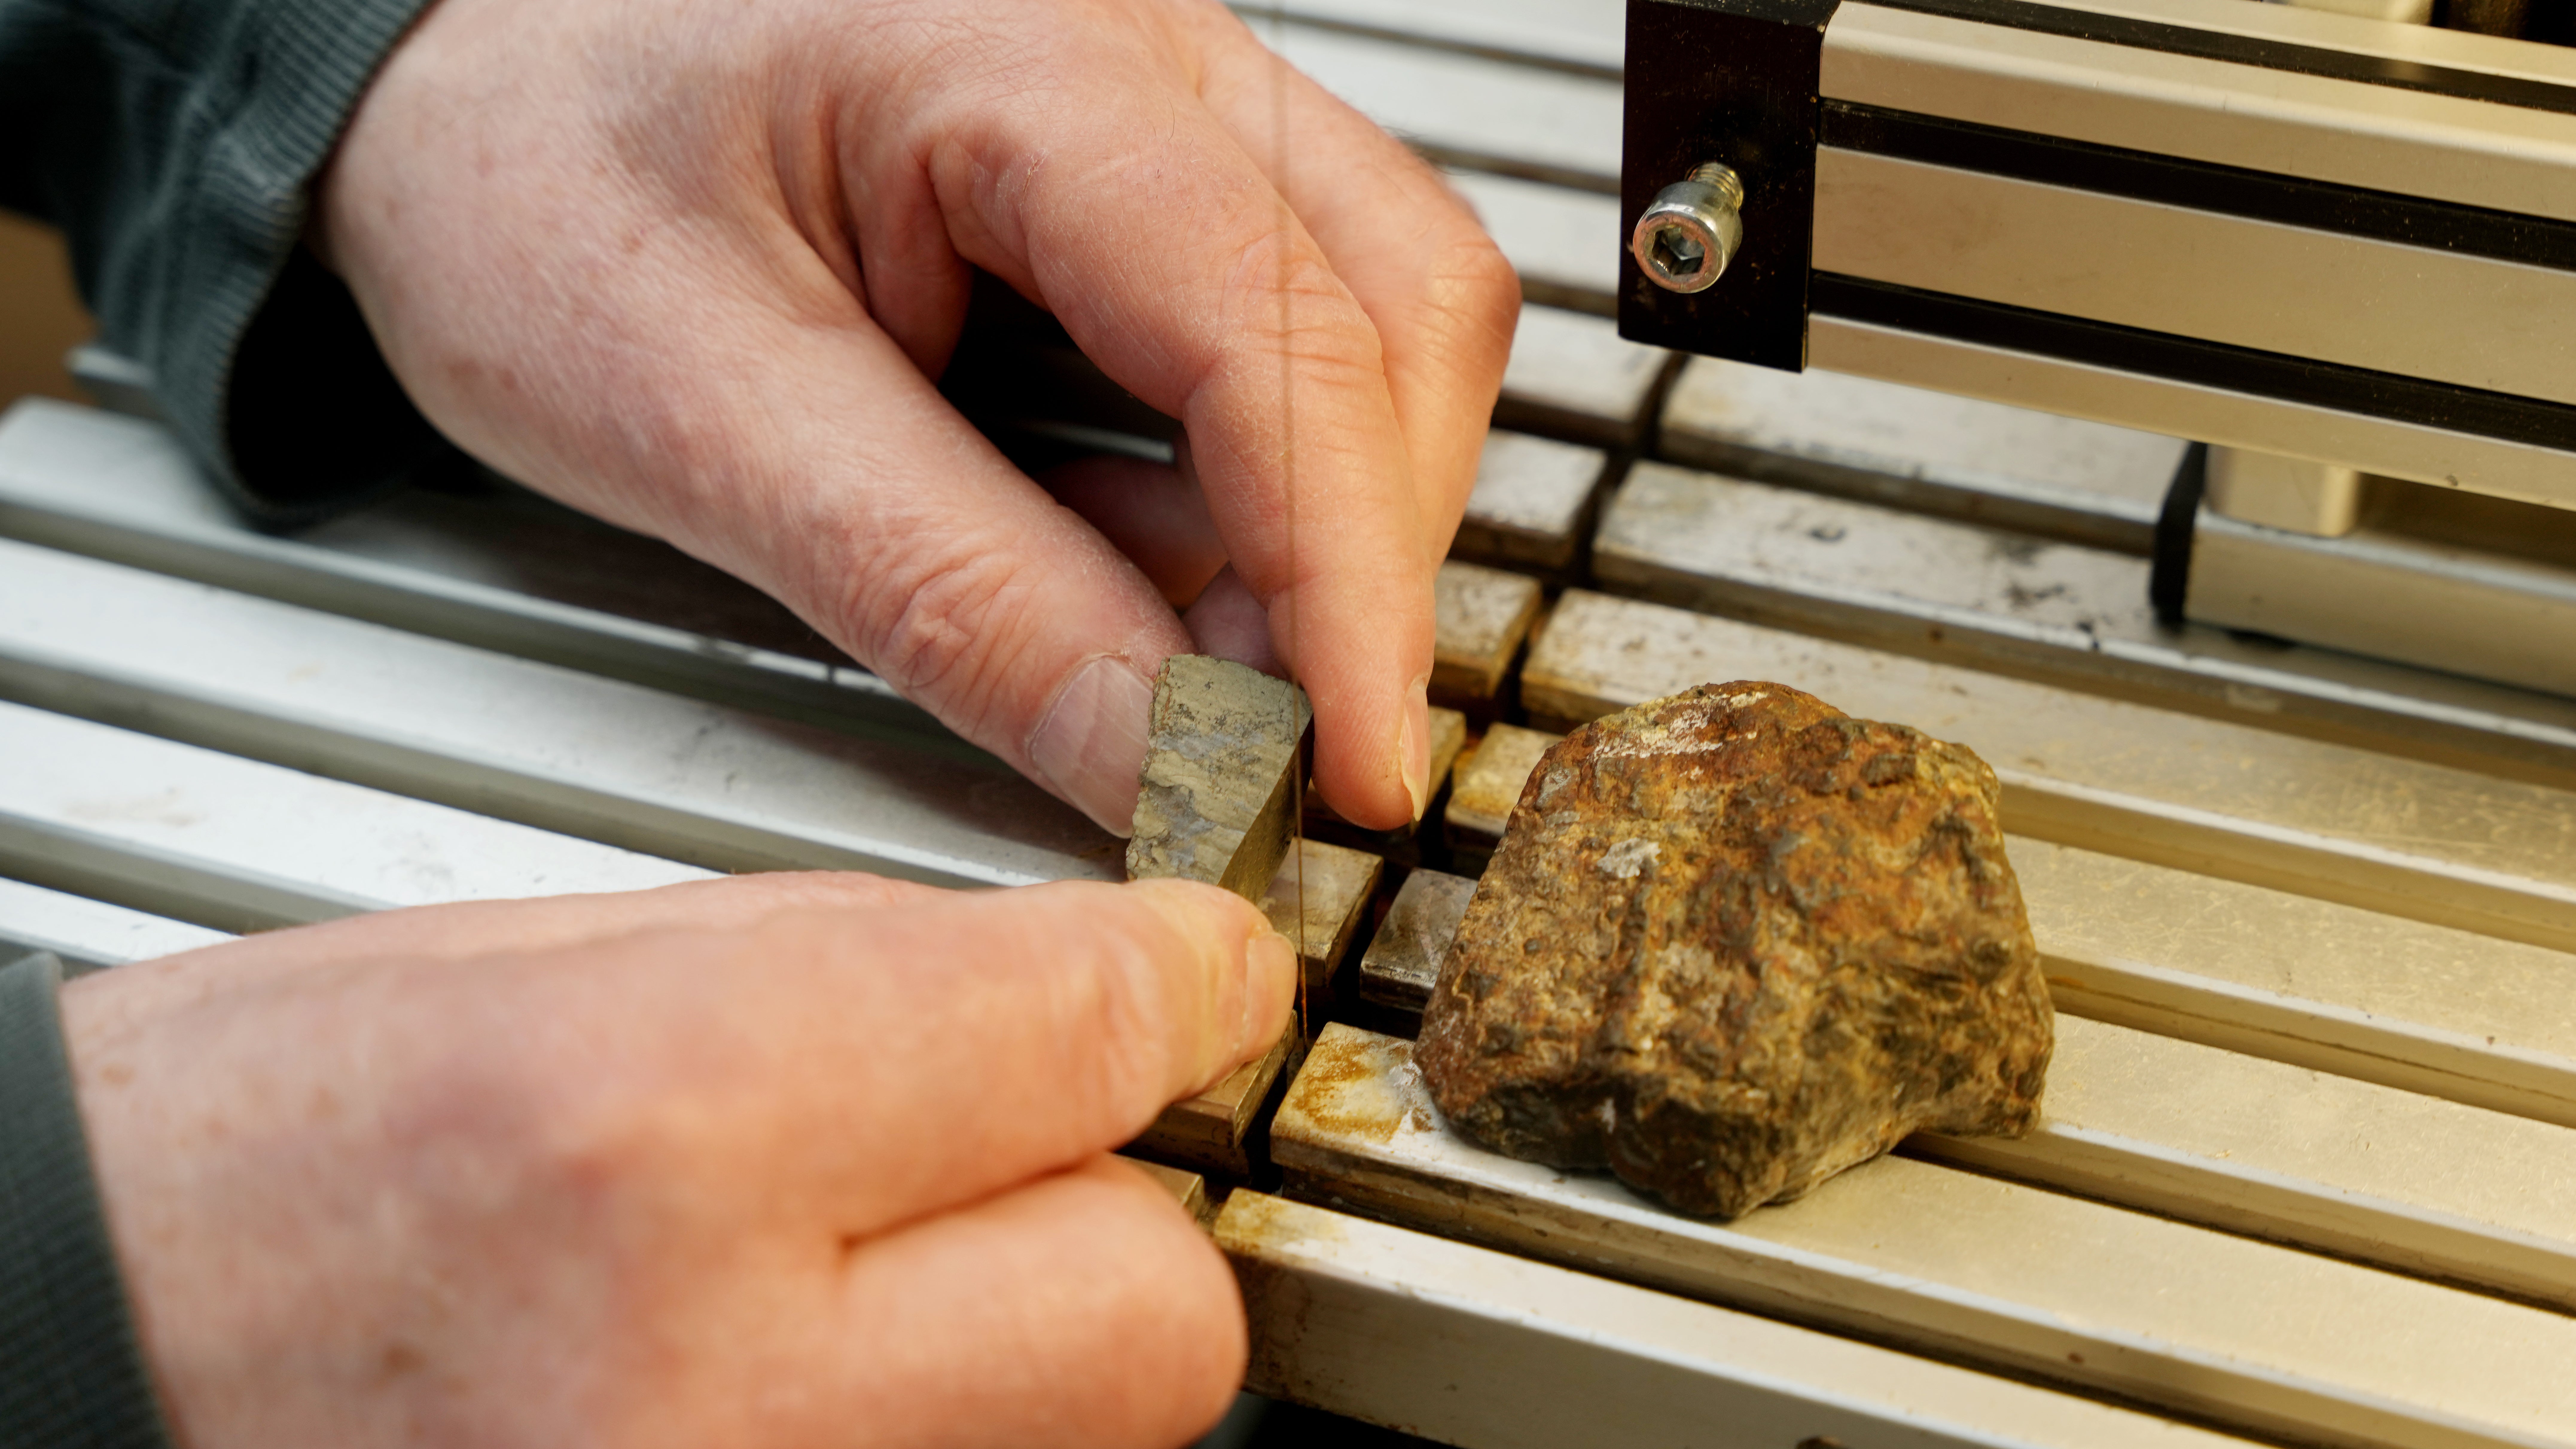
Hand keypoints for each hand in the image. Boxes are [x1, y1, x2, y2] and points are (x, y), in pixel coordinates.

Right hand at [64, 872, 1296, 1447]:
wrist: (72, 1359)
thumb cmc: (232, 1176)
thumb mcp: (539, 974)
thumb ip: (858, 981)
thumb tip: (1084, 999)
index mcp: (658, 1131)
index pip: (1101, 1035)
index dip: (1183, 985)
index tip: (1190, 975)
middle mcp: (720, 1385)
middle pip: (1157, 1311)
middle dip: (1118, 1217)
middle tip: (1003, 1165)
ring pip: (1083, 1437)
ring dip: (1020, 1345)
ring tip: (839, 1286)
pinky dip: (924, 1433)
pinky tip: (783, 1380)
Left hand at [314, 0, 1518, 833]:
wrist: (459, 83)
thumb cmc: (528, 176)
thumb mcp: (701, 412)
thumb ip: (951, 593)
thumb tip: (1165, 761)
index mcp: (1021, 53)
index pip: (1276, 335)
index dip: (1344, 581)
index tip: (1352, 771)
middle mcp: (1144, 48)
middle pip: (1398, 310)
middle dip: (1355, 555)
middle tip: (1261, 740)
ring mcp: (1169, 102)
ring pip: (1383, 322)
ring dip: (1320, 524)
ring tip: (1186, 658)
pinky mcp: (1153, 181)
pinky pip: (1287, 335)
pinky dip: (1248, 488)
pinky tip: (1138, 560)